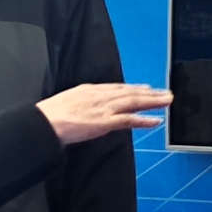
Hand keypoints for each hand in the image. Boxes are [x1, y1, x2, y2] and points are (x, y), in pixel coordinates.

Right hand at [41, 82, 170, 144]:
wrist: (44, 122)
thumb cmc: (50, 115)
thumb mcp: (68, 101)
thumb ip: (81, 103)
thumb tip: (84, 109)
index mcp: (90, 90)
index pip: (117, 88)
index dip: (133, 88)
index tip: (146, 88)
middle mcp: (100, 96)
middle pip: (130, 93)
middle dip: (150, 93)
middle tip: (166, 93)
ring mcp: (104, 109)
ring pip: (134, 103)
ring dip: (153, 102)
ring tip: (167, 101)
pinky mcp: (105, 122)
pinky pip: (129, 120)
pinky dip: (144, 120)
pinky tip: (156, 120)